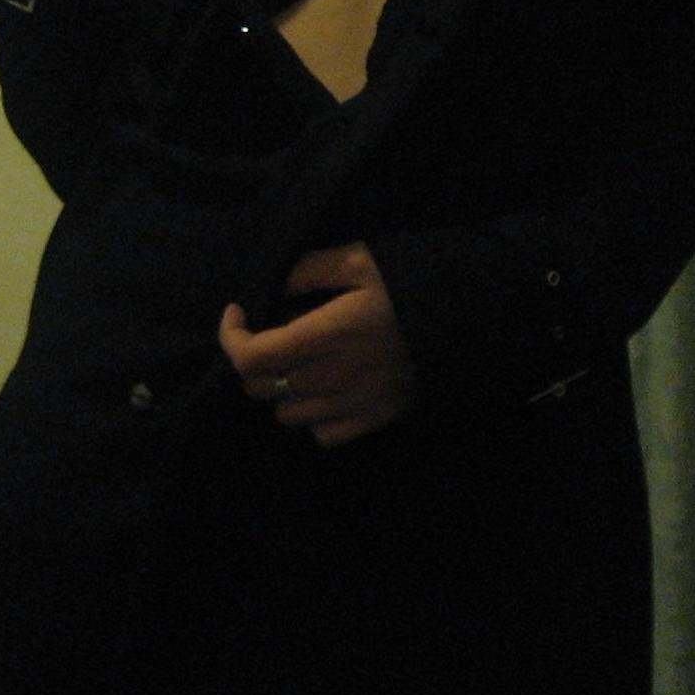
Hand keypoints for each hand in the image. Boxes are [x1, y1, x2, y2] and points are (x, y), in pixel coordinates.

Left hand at [219, 242, 416, 446]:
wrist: (464, 324)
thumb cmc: (409, 288)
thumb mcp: (362, 260)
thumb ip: (312, 268)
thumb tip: (277, 283)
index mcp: (322, 336)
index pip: (250, 357)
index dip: (230, 338)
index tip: (238, 313)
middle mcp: (328, 378)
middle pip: (259, 388)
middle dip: (252, 362)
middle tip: (268, 337)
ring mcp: (350, 405)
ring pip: (286, 414)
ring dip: (282, 391)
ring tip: (298, 367)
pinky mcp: (372, 420)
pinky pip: (322, 435)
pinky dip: (314, 418)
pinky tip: (326, 393)